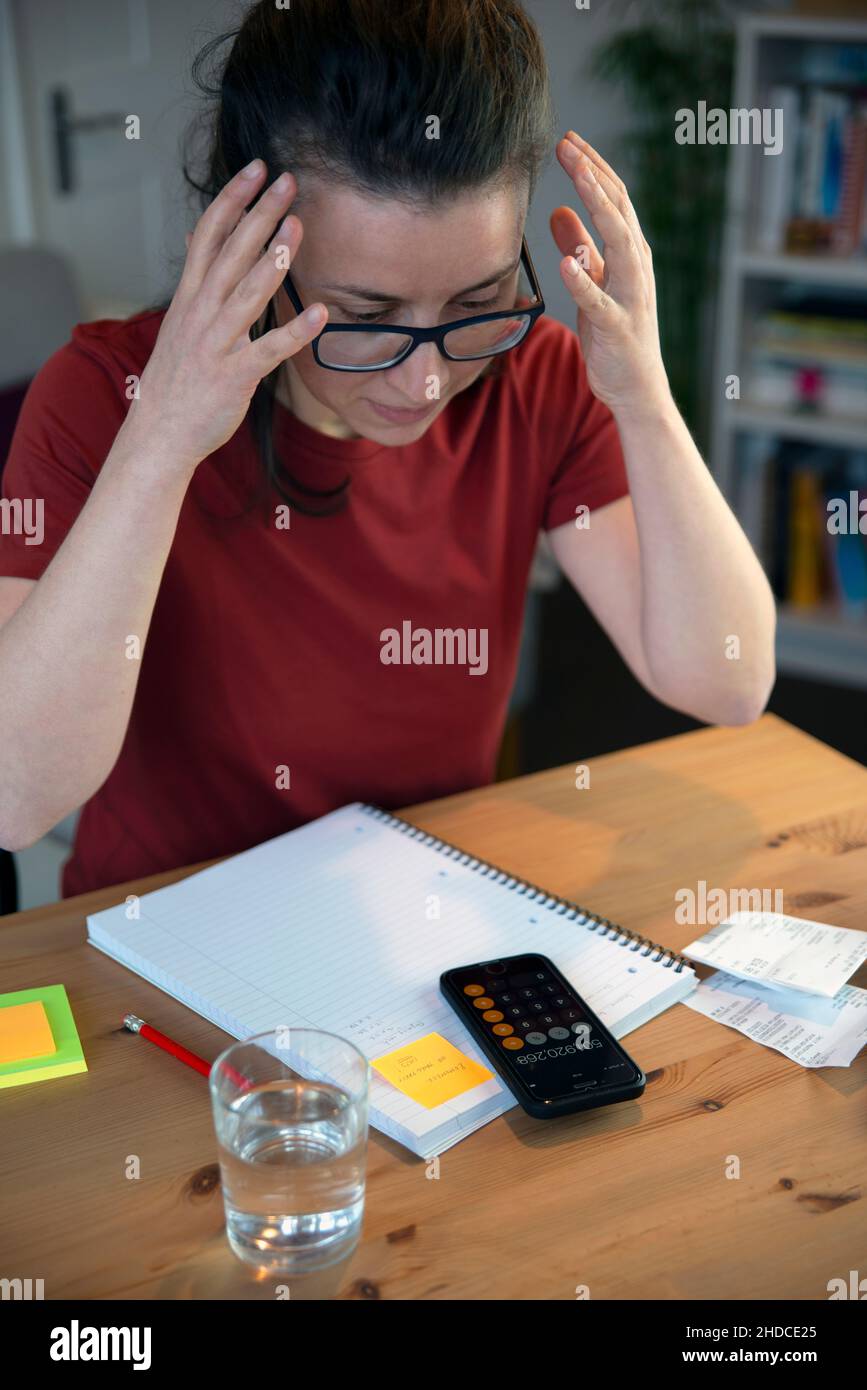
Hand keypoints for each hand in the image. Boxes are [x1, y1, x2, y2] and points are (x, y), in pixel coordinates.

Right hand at [124, 161, 327, 473]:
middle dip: (260, 213)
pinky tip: (321, 313)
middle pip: (232, 252)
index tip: (255, 169)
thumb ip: (196, 282)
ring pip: (248, 292)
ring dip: (274, 259)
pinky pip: (269, 349)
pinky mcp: (236, 376)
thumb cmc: (176, 379)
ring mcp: (218, 343)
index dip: (232, 198)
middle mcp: (201, 313)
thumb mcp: (180, 322)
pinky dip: (295, 331)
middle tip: (288, 181)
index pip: (209, 234)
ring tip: (298, 227)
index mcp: (189, 296)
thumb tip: (195, 240)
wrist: (160, 432)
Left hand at [550, 132, 670, 418]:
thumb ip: (580, 247)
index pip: (614, 200)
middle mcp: (636, 267)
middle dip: (594, 174)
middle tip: (569, 143)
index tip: (568, 141)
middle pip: (618, 210)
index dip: (592, 169)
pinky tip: (564, 263)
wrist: (637, 388)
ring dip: (599, 208)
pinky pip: (600, 302)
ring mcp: (630, 296)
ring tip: (578, 179)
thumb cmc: (616, 336)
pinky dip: (583, 282)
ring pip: (619, 243)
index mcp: (630, 254)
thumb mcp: (593, 284)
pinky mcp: (617, 328)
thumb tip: (559, 211)